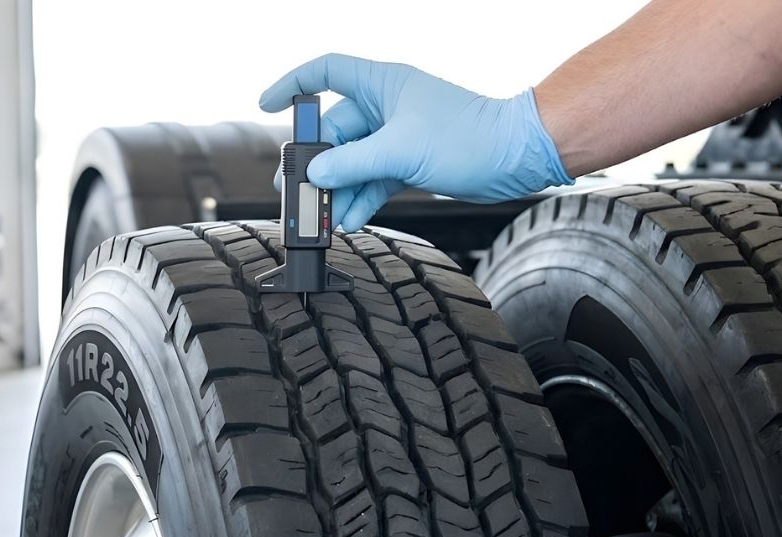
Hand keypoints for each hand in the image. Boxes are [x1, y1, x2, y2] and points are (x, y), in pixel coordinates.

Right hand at [260, 54, 572, 231]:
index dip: (292, 85)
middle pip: (334, 131)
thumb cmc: (469, 137)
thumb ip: (353, 163)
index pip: (325, 72)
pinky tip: (348, 220)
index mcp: (382, 84)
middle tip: (294, 190)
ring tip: (322, 216)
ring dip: (337, 189)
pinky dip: (359, 199)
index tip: (266, 105)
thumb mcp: (402, 150)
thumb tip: (317, 174)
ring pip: (352, 161)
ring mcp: (396, 136)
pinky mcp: (408, 162)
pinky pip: (372, 179)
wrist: (515, 158)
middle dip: (314, 163)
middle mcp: (386, 107)